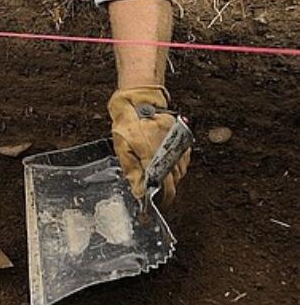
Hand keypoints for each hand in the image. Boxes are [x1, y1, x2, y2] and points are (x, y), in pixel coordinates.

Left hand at [108, 85, 189, 204]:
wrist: (140, 100)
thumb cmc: (128, 122)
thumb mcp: (122, 148)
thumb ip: (132, 170)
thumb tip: (138, 190)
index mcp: (153, 157)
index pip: (165, 187)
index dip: (162, 199)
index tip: (156, 205)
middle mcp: (169, 153)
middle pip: (174, 182)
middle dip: (166, 190)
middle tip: (156, 194)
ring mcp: (178, 146)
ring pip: (180, 172)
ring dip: (171, 178)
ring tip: (159, 177)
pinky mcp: (182, 140)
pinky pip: (183, 160)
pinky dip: (176, 165)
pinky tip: (165, 164)